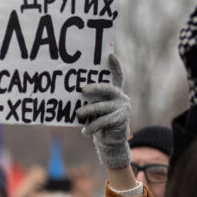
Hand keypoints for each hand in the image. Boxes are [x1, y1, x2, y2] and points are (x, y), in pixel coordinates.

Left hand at [76, 53, 131, 169]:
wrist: (111, 141)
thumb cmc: (100, 122)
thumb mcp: (96, 109)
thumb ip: (91, 100)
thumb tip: (74, 94)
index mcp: (115, 92)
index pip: (117, 76)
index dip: (115, 65)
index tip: (110, 55)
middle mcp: (120, 97)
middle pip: (107, 88)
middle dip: (94, 87)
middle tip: (82, 90)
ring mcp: (122, 107)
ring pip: (102, 107)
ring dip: (88, 110)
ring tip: (78, 114)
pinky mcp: (121, 119)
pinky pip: (103, 121)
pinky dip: (92, 126)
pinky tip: (85, 132)